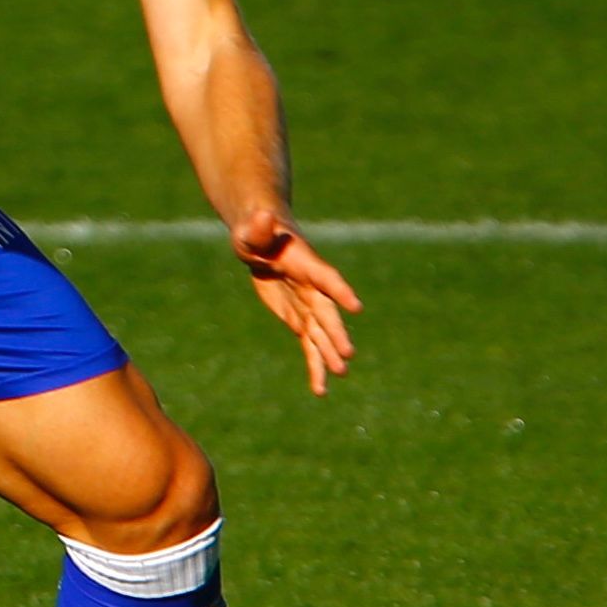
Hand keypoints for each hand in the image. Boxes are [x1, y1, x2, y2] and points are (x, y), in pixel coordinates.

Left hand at [231, 208, 360, 393]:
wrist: (263, 245)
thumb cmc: (256, 232)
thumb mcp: (251, 230)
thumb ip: (258, 227)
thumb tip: (261, 216)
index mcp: (306, 264)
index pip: (325, 277)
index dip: (340, 291)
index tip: (355, 306)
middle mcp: (313, 288)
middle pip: (326, 313)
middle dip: (336, 333)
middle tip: (347, 354)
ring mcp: (309, 307)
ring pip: (321, 335)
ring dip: (329, 354)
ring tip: (340, 374)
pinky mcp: (300, 320)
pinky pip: (310, 346)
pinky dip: (316, 366)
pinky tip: (320, 390)